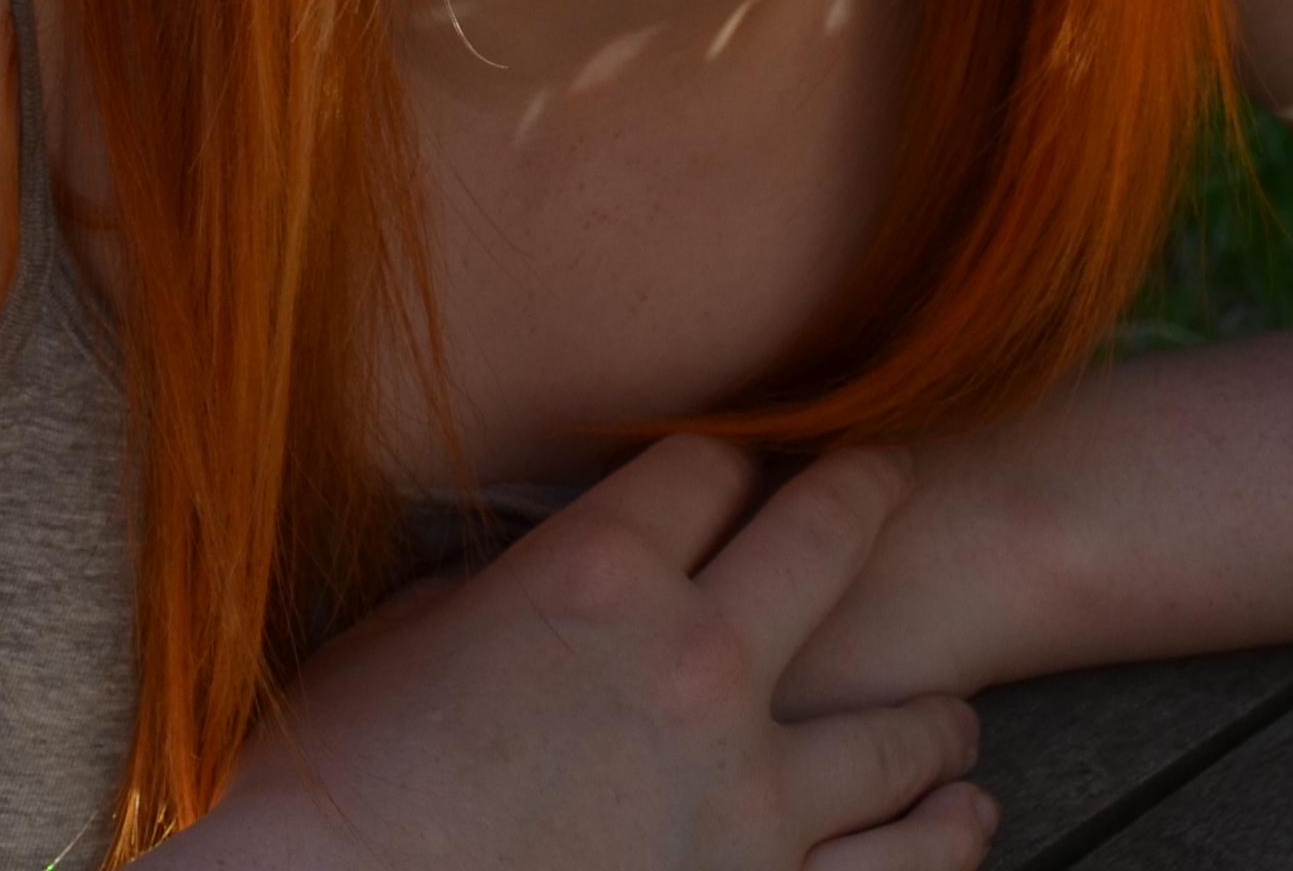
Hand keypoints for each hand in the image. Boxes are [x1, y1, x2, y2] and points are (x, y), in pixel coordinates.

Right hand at [170, 436, 1000, 869]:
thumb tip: (529, 576)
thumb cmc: (332, 792)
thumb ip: (498, 594)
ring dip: (935, 717)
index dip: (721, 461)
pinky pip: (894, 868)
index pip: (706, 466)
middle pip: (831, 537)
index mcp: (597, 576)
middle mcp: (696, 667)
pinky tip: (961, 816)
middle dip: (868, 489)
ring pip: (904, 734)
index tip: (734, 467)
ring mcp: (744, 802)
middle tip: (890, 476)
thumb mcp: (401, 643)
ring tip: (953, 717)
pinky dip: (939, 836)